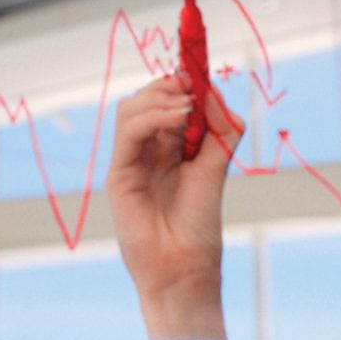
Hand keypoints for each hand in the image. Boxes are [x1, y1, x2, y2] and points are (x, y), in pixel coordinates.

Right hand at [106, 76, 244, 307]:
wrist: (185, 266)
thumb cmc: (200, 226)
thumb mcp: (217, 170)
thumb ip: (221, 132)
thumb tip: (214, 93)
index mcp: (170, 149)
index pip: (168, 102)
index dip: (182, 83)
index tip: (201, 72)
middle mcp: (148, 151)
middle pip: (146, 99)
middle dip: (170, 84)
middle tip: (192, 83)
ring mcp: (131, 161)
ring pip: (131, 109)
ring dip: (160, 98)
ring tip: (188, 106)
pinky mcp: (119, 174)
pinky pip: (128, 132)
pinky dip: (152, 117)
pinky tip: (179, 118)